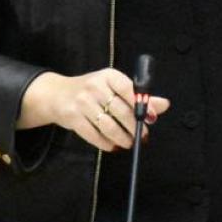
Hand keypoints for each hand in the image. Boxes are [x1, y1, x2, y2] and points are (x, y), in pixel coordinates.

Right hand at [18, 68, 170, 151]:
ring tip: (128, 142)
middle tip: (142, 136)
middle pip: (121, 111)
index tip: (151, 119)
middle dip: (134, 127)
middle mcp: (94, 86)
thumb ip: (138, 96)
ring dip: (122, 138)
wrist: (57, 94)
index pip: (129, 89)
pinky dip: (106, 143)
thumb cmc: (92, 90)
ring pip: (108, 126)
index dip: (142, 105)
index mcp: (108, 75)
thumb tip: (164, 105)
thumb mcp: (113, 86)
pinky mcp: (73, 117)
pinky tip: (113, 145)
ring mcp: (82, 102)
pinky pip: (93, 135)